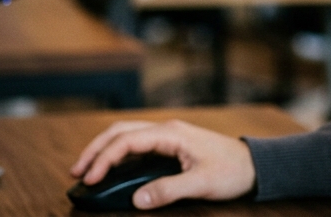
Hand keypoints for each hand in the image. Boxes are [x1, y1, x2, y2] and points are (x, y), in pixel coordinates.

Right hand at [69, 119, 256, 208]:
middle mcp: (166, 129)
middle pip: (120, 131)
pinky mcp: (171, 144)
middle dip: (95, 149)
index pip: (127, 140)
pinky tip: (110, 168)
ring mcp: (168, 136)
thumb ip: (168, 191)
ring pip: (127, 135)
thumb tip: (136, 200)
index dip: (104, 159)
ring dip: (104, 149)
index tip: (90, 179)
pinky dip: (119, 154)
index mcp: (171, 133)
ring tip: (86, 170)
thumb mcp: (201, 184)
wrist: (255, 165)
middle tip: (76, 172)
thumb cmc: (233, 171)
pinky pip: (137, 144)